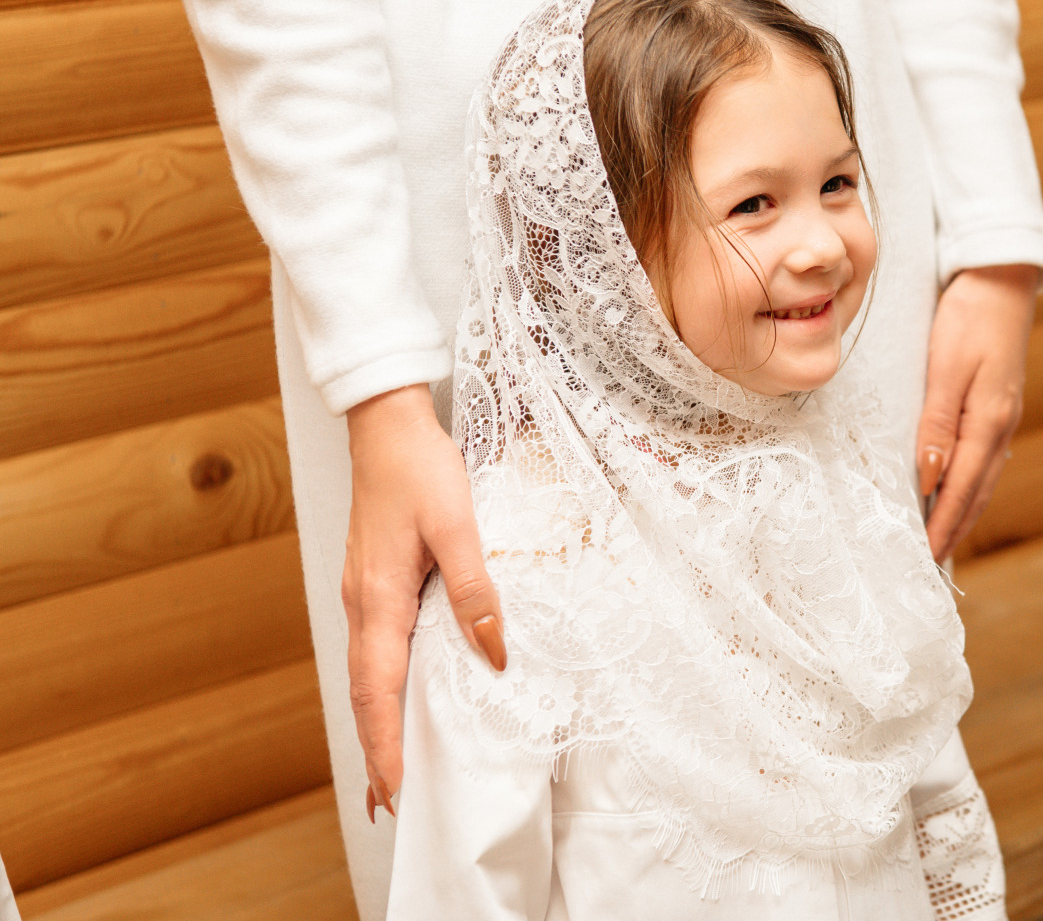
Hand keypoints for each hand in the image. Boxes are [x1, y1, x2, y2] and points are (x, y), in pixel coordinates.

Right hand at [342, 383, 504, 820]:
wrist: (387, 425)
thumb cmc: (420, 468)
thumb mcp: (458, 525)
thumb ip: (475, 589)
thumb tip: (493, 653)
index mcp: (378, 600)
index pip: (377, 691)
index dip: (387, 744)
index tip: (397, 791)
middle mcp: (363, 606)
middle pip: (365, 695)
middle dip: (378, 750)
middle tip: (392, 804)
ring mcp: (365, 596)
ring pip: (368, 675)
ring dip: (379, 724)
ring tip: (393, 770)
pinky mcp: (375, 584)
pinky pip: (375, 651)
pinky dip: (383, 688)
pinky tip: (399, 699)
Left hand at [916, 264, 1039, 560]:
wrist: (1001, 278)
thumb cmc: (969, 317)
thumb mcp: (947, 368)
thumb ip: (937, 425)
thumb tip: (929, 479)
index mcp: (989, 422)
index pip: (961, 489)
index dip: (943, 526)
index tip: (925, 557)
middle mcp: (1001, 426)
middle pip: (976, 492)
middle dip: (954, 529)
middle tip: (931, 562)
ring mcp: (1002, 416)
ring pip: (982, 477)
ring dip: (963, 511)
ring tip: (942, 538)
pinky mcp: (997, 404)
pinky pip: (983, 458)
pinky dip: (969, 483)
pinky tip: (958, 489)